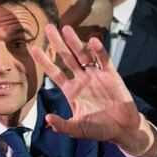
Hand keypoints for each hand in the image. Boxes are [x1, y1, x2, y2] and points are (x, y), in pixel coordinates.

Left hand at [31, 24, 156, 156]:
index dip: (45, 60)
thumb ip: (63, 125)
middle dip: (57, 43)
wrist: (122, 128)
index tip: (34, 48)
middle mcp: (82, 79)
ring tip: (66, 28)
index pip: (54, 72)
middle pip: (66, 58)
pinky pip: (103, 60)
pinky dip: (99, 50)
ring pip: (83, 54)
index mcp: (71, 90)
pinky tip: (93, 41)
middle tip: (48, 27)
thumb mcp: (78, 129)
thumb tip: (48, 119)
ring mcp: (96, 75)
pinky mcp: (111, 74)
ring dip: (75, 42)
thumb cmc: (99, 129)